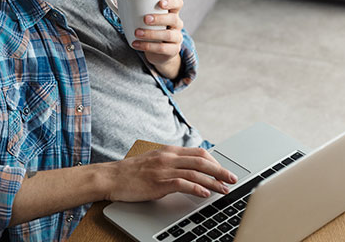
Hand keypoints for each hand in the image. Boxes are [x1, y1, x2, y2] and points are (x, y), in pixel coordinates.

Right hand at [103, 146, 237, 201]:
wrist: (112, 177)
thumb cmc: (132, 172)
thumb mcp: (154, 160)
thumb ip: (171, 162)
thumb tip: (189, 169)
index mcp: (169, 151)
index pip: (199, 153)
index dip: (214, 162)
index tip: (223, 171)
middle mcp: (169, 157)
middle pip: (202, 161)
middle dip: (220, 170)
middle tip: (232, 179)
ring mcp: (164, 169)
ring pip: (196, 172)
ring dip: (214, 182)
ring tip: (224, 189)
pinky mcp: (159, 182)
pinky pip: (182, 183)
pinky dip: (197, 188)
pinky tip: (205, 194)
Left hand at [132, 0, 184, 78]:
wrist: (160, 53)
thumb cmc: (152, 30)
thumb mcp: (147, 19)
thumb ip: (138, 9)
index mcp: (172, 13)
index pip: (178, 4)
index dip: (171, 2)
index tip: (160, 3)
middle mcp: (177, 24)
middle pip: (174, 19)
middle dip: (159, 18)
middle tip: (145, 19)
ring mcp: (177, 38)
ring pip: (168, 35)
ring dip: (151, 33)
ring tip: (137, 33)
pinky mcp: (173, 50)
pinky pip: (162, 48)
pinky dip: (147, 46)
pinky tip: (136, 44)